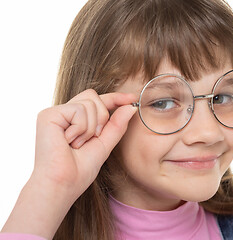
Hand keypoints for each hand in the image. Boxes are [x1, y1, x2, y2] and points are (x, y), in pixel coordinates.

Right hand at [2, 89, 136, 237]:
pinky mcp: (49, 114)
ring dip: (91, 128)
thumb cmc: (79, 171)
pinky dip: (81, 128)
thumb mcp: (104, 145)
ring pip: (89, 103)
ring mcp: (55, 113)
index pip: (97, 101)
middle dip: (102, 117)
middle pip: (94, 97)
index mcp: (75, 121)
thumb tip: (131, 106)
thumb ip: (117, 125)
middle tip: (93, 138)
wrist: (63, 184)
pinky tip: (69, 142)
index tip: (133, 97)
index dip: (115, 98)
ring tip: (77, 144)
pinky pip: (79, 109)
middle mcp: (64, 114)